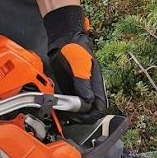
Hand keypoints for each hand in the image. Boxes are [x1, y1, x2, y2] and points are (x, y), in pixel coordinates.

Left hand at [44, 6, 106, 121]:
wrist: (64, 40)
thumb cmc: (76, 49)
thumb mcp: (80, 66)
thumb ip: (84, 84)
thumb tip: (88, 102)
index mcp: (96, 86)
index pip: (99, 108)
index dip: (91, 115)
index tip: (79, 115)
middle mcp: (89, 91)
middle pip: (89, 112)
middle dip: (80, 117)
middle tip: (69, 116)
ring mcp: (79, 90)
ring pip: (78, 110)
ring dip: (71, 115)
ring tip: (62, 113)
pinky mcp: (69, 89)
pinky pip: (68, 104)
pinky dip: (63, 109)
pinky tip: (57, 108)